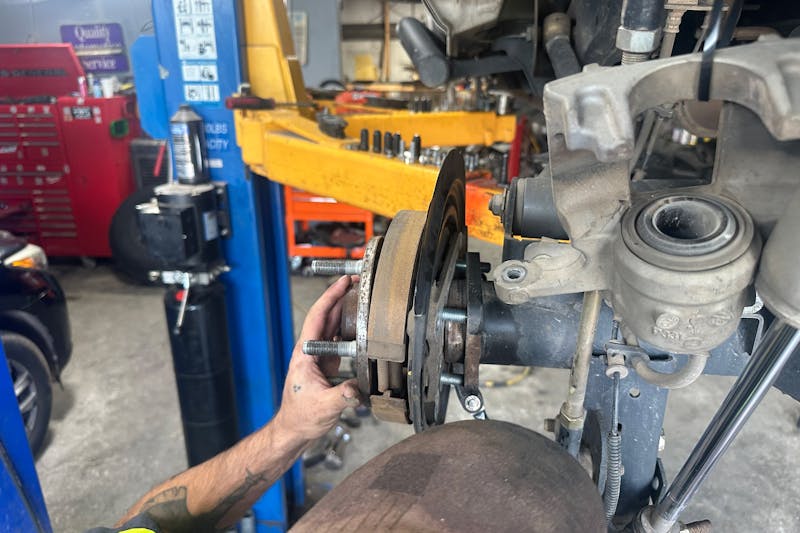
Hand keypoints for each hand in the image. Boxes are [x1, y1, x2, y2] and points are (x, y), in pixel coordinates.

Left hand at [275, 275, 360, 441]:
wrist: (294, 430)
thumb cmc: (301, 418)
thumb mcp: (324, 407)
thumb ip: (343, 397)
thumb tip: (358, 388)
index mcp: (305, 354)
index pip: (318, 318)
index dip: (331, 297)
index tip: (344, 281)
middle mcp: (310, 352)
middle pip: (326, 317)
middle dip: (341, 297)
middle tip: (359, 283)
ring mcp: (318, 358)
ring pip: (332, 327)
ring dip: (346, 311)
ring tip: (362, 298)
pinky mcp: (326, 365)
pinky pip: (339, 341)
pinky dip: (350, 329)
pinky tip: (362, 326)